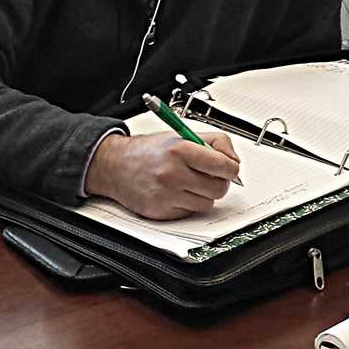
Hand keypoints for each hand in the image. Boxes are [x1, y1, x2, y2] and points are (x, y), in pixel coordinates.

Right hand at [84, 131, 240, 219]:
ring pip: (207, 203)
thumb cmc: (149, 151)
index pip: (223, 165)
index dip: (231, 167)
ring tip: (190, 183)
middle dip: (219, 182)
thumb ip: (213, 142)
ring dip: (204, 194)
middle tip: (209, 175)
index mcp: (179, 150)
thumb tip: (233, 160)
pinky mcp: (161, 212)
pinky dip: (189, 204)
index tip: (229, 168)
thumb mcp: (181, 135)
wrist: (115, 166)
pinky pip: (191, 213)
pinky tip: (177, 192)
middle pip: (219, 188)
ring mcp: (166, 195)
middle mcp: (172, 174)